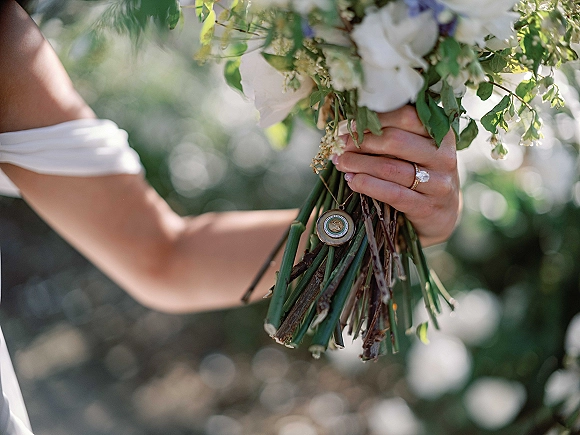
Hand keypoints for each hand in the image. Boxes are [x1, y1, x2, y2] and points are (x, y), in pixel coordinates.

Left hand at [332, 105, 460, 246]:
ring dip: (358, 164)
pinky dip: (367, 185)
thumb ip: (394, 135)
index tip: (350, 124)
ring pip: (389, 168)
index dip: (375, 118)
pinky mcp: (426, 206)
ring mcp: (437, 183)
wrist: (442, 214)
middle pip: (395, 141)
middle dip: (361, 142)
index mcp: (441, 134)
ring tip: (340, 162)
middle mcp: (443, 156)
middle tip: (340, 145)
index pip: (406, 116)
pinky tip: (352, 181)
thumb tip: (351, 126)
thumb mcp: (418, 150)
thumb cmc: (422, 173)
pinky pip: (391, 193)